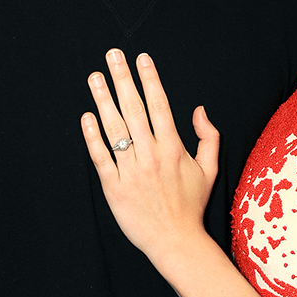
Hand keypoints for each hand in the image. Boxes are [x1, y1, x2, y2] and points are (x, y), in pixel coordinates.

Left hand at [81, 50, 218, 264]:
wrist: (176, 242)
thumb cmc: (191, 205)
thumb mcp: (209, 169)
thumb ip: (208, 137)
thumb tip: (199, 109)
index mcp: (173, 149)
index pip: (159, 105)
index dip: (150, 79)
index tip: (141, 58)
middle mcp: (151, 156)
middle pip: (134, 109)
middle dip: (123, 79)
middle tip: (112, 55)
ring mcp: (131, 171)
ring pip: (115, 129)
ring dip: (103, 100)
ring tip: (94, 77)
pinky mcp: (114, 188)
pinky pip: (101, 157)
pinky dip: (93, 137)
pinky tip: (87, 116)